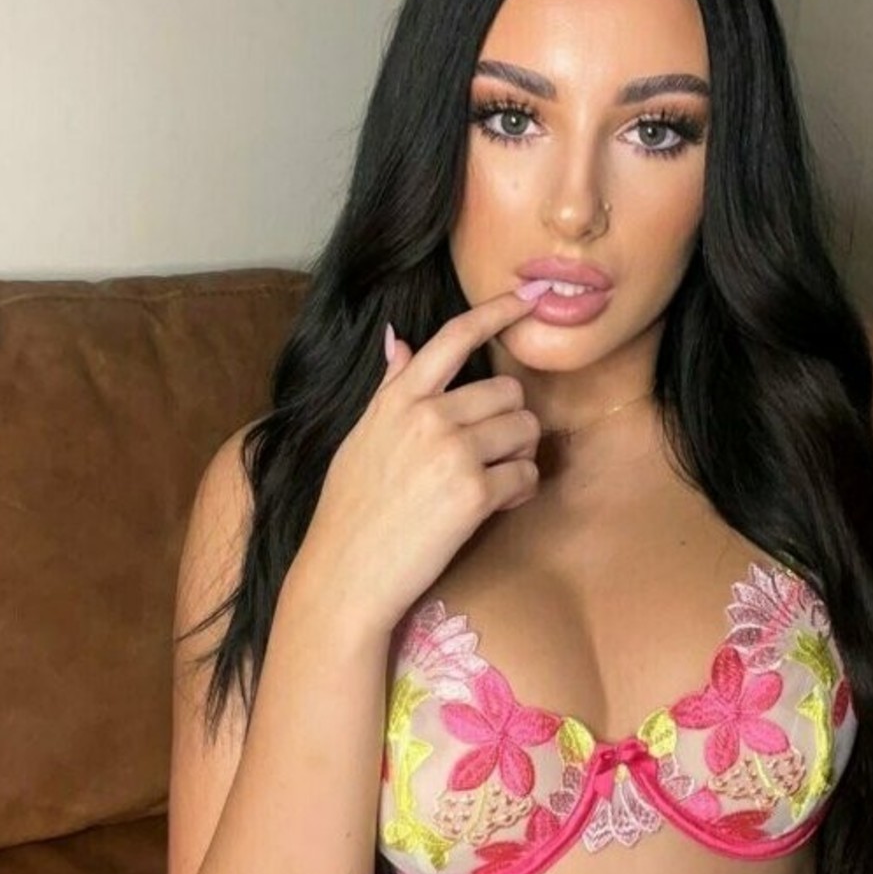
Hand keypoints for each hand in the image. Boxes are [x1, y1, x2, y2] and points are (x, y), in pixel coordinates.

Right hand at [288, 285, 546, 637]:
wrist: (344, 574)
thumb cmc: (350, 511)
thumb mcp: (361, 437)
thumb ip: (390, 389)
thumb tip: (398, 341)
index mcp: (398, 399)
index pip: (454, 337)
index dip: (496, 311)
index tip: (527, 298)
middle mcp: (426, 416)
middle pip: (508, 391)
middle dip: (511, 421)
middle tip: (492, 452)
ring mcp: (452, 452)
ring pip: (525, 429)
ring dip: (520, 455)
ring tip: (491, 481)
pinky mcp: (473, 492)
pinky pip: (526, 474)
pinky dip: (520, 491)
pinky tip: (496, 505)